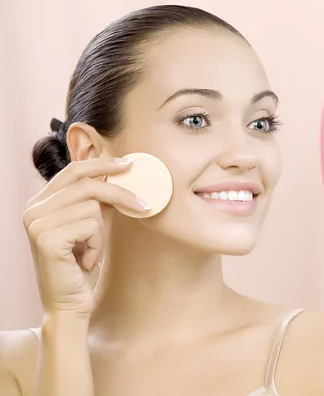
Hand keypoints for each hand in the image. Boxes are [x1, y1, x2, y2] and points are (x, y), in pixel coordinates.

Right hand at [22, 157, 149, 316]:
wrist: (69, 304)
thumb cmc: (81, 265)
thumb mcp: (91, 226)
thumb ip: (98, 201)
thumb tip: (121, 173)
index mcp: (39, 203)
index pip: (73, 171)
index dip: (102, 164)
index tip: (128, 164)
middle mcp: (33, 210)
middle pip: (86, 184)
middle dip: (120, 193)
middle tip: (144, 204)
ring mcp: (37, 224)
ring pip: (92, 206)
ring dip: (101, 231)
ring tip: (92, 251)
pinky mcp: (47, 239)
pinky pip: (90, 226)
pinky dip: (97, 244)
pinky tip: (86, 261)